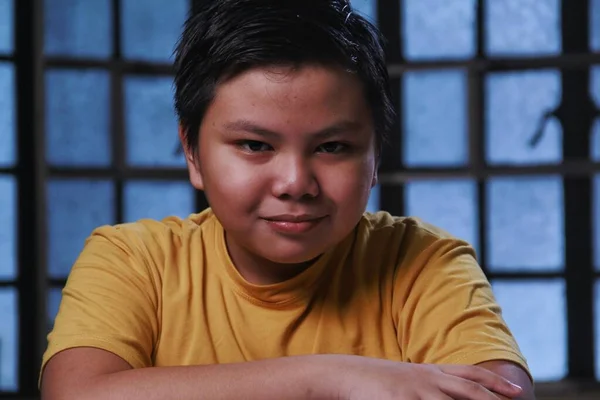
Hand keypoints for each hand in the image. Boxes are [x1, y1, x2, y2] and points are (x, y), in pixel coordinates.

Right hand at [327, 356, 522, 399]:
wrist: (348, 374)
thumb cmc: (377, 380)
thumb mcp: (407, 379)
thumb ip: (429, 385)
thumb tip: (444, 394)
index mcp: (431, 372)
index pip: (470, 375)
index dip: (494, 383)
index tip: (517, 392)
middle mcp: (428, 380)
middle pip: (469, 390)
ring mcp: (417, 393)